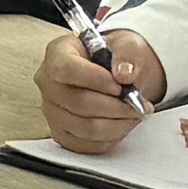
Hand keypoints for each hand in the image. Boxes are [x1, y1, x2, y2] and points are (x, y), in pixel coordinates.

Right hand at [35, 21, 166, 152]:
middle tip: (139, 104)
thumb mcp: (126, 44)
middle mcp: (48, 83)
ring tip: (135, 114)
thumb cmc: (115, 57)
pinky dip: (110, 138)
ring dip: (117, 124)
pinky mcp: (61, 133)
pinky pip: (87, 144)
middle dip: (115, 107)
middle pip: (78, 103)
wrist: (115, 74)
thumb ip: (127, 54)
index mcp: (57, 53)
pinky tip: (122, 124)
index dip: (94, 80)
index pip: (66, 69)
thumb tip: (125, 74)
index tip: (119, 86)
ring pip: (85, 128)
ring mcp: (52, 111)